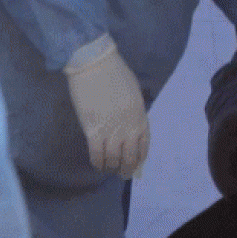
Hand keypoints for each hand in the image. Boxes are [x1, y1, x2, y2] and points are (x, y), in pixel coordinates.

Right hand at [63, 35, 149, 177]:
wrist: (94, 63)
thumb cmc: (114, 72)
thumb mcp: (133, 92)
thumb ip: (134, 112)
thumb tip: (129, 127)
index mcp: (140, 116)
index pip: (144, 145)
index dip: (140, 158)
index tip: (136, 164)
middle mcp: (129, 127)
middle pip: (130, 156)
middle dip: (127, 168)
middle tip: (123, 173)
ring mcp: (111, 130)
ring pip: (113, 159)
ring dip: (112, 167)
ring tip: (109, 169)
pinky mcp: (93, 130)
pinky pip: (97, 154)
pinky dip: (98, 163)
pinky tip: (97, 164)